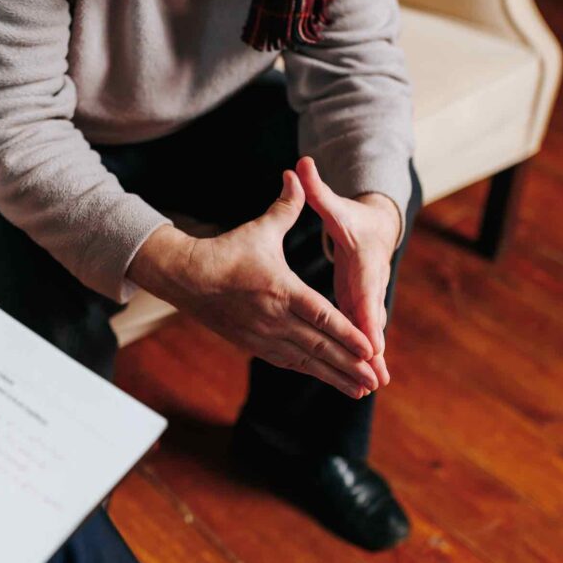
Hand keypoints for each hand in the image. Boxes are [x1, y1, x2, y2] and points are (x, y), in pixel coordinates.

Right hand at [129, 170, 378, 398]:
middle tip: (376, 380)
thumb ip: (286, 206)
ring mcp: (263, 335)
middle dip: (350, 365)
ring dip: (335, 376)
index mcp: (280, 290)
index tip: (370, 349)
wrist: (185, 278)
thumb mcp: (259, 229)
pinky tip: (329, 379)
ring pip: (306, 360)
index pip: (321, 316)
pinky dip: (311, 371)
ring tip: (361, 390)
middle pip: (319, 346)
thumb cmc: (225, 252)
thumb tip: (298, 173)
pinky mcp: (254, 344)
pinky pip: (288, 362)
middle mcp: (273, 319)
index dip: (347, 334)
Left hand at [297, 157, 399, 383]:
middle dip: (373, 349)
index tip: (370, 339)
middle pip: (371, 320)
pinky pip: (358, 336)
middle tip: (376, 375)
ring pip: (368, 333)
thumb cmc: (353, 217)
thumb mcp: (335, 205)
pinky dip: (360, 357)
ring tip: (372, 386)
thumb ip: (315, 190)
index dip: (367, 316)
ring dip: (370, 360)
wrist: (378, 226)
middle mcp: (369, 285)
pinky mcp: (359, 309)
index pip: (365, 291)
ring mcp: (366, 300)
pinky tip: (357, 380)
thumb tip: (301, 163)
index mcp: (363, 262)